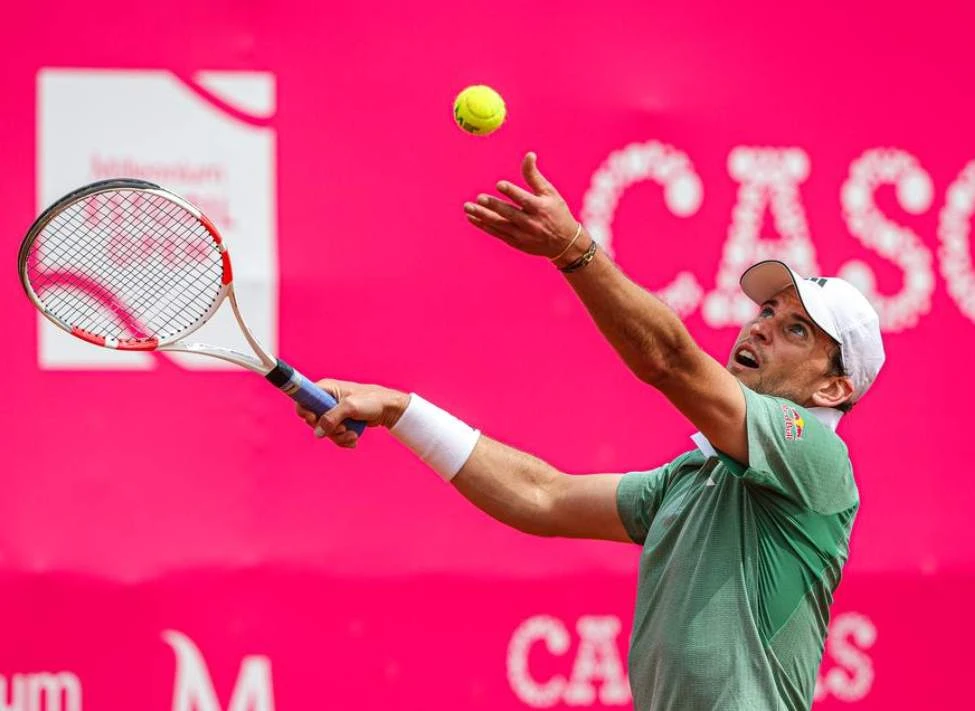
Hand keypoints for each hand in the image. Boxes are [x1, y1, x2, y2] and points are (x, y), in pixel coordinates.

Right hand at [295, 379, 409, 447]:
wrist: (388, 409)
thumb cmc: (371, 401)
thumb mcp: (350, 407)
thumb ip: (332, 418)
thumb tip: (318, 432)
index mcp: (326, 389)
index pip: (303, 399)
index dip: (304, 411)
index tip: (312, 419)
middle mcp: (326, 400)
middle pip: (313, 420)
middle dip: (328, 429)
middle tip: (342, 427)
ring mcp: (333, 412)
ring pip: (324, 431)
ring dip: (338, 437)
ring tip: (353, 434)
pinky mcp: (340, 422)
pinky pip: (334, 436)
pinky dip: (344, 439)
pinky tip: (355, 437)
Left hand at [464, 152, 586, 264]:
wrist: (564, 244)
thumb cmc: (556, 212)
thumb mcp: (550, 193)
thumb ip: (534, 176)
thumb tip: (529, 155)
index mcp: (541, 208)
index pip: (524, 200)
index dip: (512, 192)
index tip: (500, 184)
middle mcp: (531, 223)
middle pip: (509, 214)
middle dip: (493, 206)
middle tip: (479, 198)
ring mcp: (522, 235)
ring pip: (499, 225)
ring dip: (482, 216)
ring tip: (467, 207)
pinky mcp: (515, 242)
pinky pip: (497, 233)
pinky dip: (483, 226)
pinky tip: (472, 218)